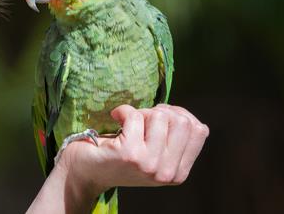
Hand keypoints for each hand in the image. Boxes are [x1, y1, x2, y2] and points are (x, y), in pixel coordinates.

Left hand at [55, 104, 209, 198]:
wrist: (85, 171)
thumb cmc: (120, 154)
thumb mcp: (156, 152)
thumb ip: (175, 139)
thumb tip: (186, 116)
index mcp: (178, 173)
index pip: (199, 130)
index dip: (179, 115)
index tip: (159, 119)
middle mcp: (167, 173)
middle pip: (182, 121)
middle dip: (161, 112)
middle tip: (142, 120)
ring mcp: (149, 164)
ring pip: (160, 116)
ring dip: (142, 112)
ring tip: (129, 124)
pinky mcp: (130, 154)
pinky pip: (135, 115)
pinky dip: (123, 111)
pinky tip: (115, 119)